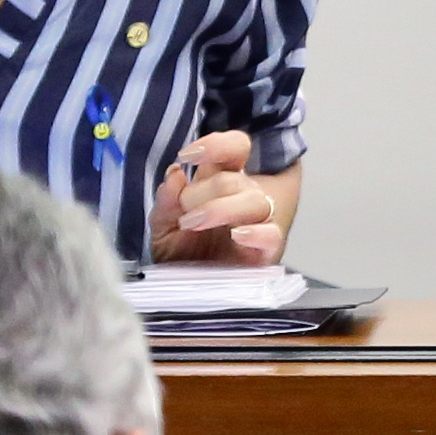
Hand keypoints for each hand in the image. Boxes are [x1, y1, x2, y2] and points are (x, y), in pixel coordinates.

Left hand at [149, 131, 287, 265]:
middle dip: (203, 192)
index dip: (217, 144)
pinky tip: (236, 235)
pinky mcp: (265, 251)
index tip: (187, 155)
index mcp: (220, 182)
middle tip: (183, 214)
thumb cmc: (182, 252)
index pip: (235, 147)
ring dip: (220, 209)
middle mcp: (242, 197)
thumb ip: (166, 202)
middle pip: (235, 179)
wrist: (192, 289)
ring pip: (255, 201)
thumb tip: (175, 174)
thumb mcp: (163, 227)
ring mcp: (257, 223)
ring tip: (193, 224)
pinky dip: (256, 233)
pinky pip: (272, 234)